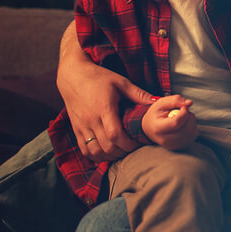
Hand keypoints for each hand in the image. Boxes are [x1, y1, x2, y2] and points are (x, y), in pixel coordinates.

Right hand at [59, 43, 154, 161]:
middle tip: (132, 147)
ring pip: (94, 151)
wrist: (73, 76)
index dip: (128, 143)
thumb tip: (157, 101)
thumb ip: (139, 94)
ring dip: (109, 155)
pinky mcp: (75, 129)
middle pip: (106, 146)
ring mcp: (81, 126)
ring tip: (120, 150)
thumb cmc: (99, 77)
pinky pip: (84, 149)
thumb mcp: (121, 82)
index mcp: (104, 108)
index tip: (137, 142)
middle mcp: (91, 120)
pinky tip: (105, 152)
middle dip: (122, 151)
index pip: (115, 135)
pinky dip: (95, 155)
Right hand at [141, 95, 197, 150]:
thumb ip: (175, 100)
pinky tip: (183, 126)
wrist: (150, 128)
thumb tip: (189, 103)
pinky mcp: (180, 147)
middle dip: (189, 117)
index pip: (177, 123)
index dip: (184, 112)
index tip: (182, 107)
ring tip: (182, 119)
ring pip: (192, 133)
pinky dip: (192, 128)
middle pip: (187, 129)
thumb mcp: (161, 103)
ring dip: (191, 122)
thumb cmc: (156, 115)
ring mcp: (173, 145)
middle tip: (183, 112)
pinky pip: (193, 136)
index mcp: (158, 128)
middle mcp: (165, 140)